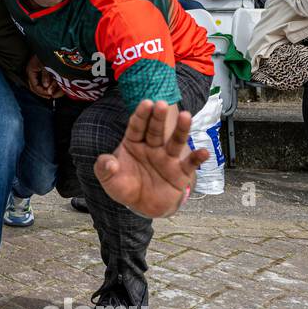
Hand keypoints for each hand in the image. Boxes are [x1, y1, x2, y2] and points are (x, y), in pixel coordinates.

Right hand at [26, 54, 63, 98]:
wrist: (49, 43)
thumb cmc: (47, 52)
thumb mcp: (47, 64)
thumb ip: (45, 76)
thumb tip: (46, 87)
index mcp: (30, 70)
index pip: (34, 86)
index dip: (42, 92)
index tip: (50, 95)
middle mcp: (31, 72)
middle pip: (35, 87)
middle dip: (43, 92)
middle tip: (51, 96)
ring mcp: (35, 71)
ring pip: (38, 84)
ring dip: (46, 88)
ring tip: (54, 91)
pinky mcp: (39, 69)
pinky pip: (41, 79)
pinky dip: (48, 83)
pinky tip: (54, 85)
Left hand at [94, 100, 206, 218]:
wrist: (142, 206)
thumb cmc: (124, 187)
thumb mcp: (108, 179)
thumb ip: (104, 168)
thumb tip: (109, 163)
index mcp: (134, 143)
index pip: (137, 126)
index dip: (141, 115)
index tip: (146, 103)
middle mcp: (152, 148)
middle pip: (156, 130)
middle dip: (158, 117)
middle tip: (162, 104)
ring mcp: (167, 159)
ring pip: (175, 142)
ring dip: (181, 130)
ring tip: (186, 116)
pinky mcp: (180, 173)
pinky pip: (190, 164)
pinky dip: (197, 158)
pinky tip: (204, 152)